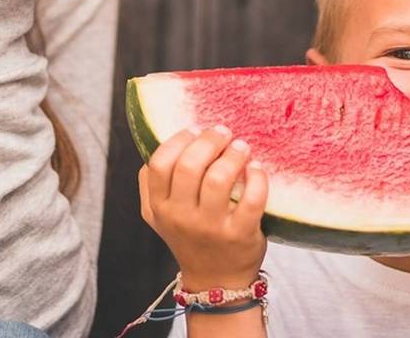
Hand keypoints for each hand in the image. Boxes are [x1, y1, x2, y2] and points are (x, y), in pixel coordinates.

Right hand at [139, 125, 268, 289]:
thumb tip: (162, 142)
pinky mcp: (240, 234)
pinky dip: (257, 178)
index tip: (195, 130)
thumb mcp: (159, 215)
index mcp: (160, 207)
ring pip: (219, 178)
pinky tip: (257, 169)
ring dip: (233, 155)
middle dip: (209, 140)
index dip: (178, 140)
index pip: (159, 163)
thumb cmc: (190, 236)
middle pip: (189, 165)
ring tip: (242, 147)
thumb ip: (152, 183)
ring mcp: (211, 227)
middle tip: (224, 133)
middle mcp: (181, 217)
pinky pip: (252, 198)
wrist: (215, 280)